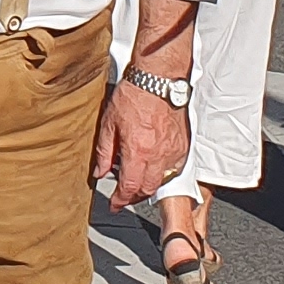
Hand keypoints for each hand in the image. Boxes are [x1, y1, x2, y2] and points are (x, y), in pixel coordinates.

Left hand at [95, 75, 187, 201]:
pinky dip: (163, 172)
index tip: (115, 204)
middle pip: (148, 189)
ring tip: (137, 179)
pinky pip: (175, 168)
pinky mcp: (183, 145)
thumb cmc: (134, 95)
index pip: (129, 187)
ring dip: (149, 184)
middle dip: (134, 195)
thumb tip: (100, 172)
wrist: (158, 79)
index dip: (120, 200)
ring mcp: (174, 151)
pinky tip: (154, 165)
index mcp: (138, 151)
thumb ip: (104, 152)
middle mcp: (159, 155)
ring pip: (163, 180)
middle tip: (124, 194)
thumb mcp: (109, 123)